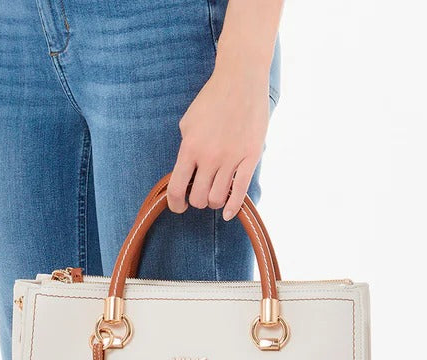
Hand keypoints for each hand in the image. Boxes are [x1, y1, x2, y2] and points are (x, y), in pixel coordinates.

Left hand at [167, 61, 270, 220]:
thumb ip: (185, 149)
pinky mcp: (250, 157)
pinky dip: (232, 207)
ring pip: (218, 199)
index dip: (175, 204)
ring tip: (215, 194)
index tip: (178, 207)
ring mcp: (231, 158)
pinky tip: (228, 213)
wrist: (241, 80)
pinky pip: (240, 192)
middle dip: (198, 201)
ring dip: (214, 202)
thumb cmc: (212, 99)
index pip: (177, 189)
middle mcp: (210, 157)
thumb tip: (185, 174)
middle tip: (201, 193)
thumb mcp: (188, 123)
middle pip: (199, 199)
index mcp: (190, 148)